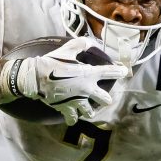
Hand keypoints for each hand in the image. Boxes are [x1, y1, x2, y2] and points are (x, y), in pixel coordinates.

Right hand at [4, 37, 128, 125]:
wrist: (35, 77)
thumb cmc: (52, 62)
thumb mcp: (67, 49)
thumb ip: (81, 44)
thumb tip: (91, 41)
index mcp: (89, 74)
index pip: (110, 72)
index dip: (120, 72)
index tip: (125, 72)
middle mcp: (87, 90)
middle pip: (106, 99)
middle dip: (105, 97)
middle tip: (101, 95)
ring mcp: (77, 101)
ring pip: (91, 112)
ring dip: (90, 109)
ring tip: (86, 106)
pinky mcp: (67, 109)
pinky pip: (73, 118)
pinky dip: (73, 117)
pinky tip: (72, 115)